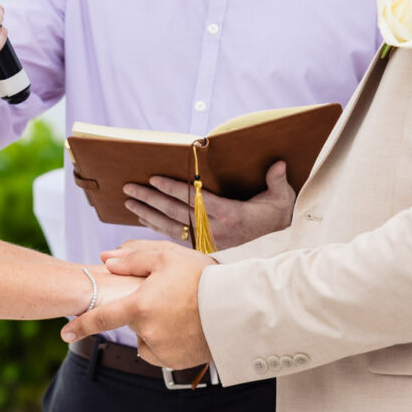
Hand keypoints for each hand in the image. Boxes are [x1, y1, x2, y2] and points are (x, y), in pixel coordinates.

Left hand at [61, 240, 216, 368]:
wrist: (237, 306)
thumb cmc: (202, 277)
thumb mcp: (167, 257)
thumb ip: (133, 258)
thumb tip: (105, 260)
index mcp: (140, 306)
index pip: (101, 318)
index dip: (81, 325)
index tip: (65, 331)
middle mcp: (147, 332)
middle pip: (134, 323)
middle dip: (144, 311)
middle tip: (170, 297)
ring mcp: (162, 349)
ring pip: (148, 339)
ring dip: (156, 328)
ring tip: (183, 313)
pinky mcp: (177, 362)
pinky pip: (163, 352)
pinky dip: (170, 342)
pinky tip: (187, 328)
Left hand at [124, 161, 294, 249]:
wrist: (279, 239)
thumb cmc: (277, 212)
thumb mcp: (281, 196)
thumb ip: (277, 180)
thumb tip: (278, 165)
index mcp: (231, 215)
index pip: (196, 200)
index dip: (174, 189)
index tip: (154, 179)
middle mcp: (216, 230)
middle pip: (178, 213)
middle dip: (152, 200)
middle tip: (130, 188)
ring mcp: (209, 240)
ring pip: (172, 227)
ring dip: (149, 214)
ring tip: (129, 202)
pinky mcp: (204, 245)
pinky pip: (176, 237)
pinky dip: (158, 228)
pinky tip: (144, 219)